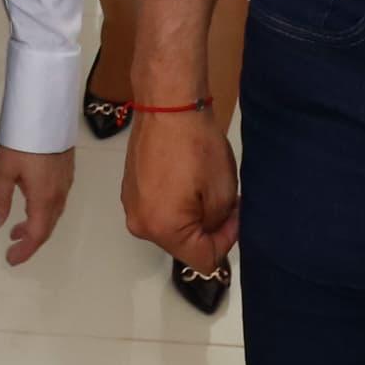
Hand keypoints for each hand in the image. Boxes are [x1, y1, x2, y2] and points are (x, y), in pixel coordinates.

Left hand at [0, 147, 73, 264]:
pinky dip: (43, 211)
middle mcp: (59, 194)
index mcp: (44, 198)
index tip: (11, 259)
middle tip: (13, 247)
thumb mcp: (3, 170)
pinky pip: (56, 201)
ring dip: (36, 226)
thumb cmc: (23, 140)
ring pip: (53, 214)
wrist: (47, 111)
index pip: (37, 234)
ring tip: (18, 228)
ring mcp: (65, 182)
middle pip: (47, 227)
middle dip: (30, 241)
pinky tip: (31, 203)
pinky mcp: (66, 170)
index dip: (25, 250)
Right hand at [121, 109, 238, 273]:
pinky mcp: (130, 189)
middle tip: (226, 201)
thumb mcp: (223, 192)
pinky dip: (175, 201)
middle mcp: (140, 224)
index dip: (226, 242)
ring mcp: (131, 206)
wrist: (167, 105)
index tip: (235, 215)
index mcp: (163, 230)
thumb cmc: (196, 147)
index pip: (202, 260)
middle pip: (183, 245)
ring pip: (171, 227)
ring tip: (205, 185)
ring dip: (192, 215)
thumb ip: (219, 225)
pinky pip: (158, 208)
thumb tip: (210, 230)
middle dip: (208, 229)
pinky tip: (186, 176)